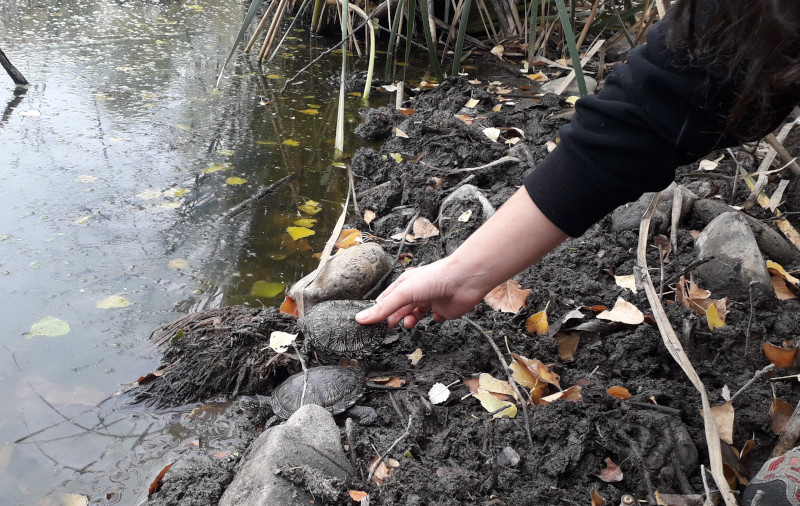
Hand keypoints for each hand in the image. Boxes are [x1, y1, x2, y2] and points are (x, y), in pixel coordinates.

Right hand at [356, 187, 567, 328]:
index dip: (377, 312)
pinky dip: (432, 321)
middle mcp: (416, 292)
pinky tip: (432, 319)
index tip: (368, 325)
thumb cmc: (434, 278)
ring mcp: (430, 301)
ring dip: (410, 321)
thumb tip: (361, 318)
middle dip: (392, 320)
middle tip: (385, 332)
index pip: (385, 300)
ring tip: (409, 324)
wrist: (464, 280)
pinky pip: (435, 319)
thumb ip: (384, 308)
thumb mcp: (403, 293)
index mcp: (404, 284)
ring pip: (415, 315)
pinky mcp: (444, 310)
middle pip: (399, 310)